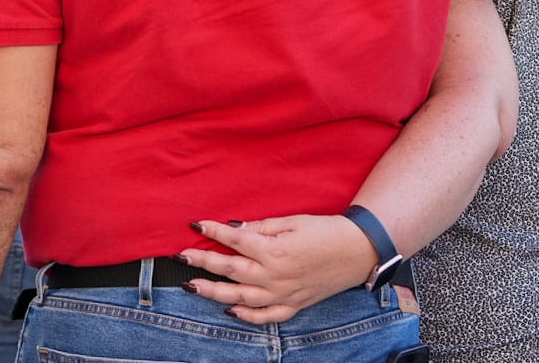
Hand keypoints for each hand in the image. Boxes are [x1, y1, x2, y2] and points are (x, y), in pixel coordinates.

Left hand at [177, 215, 376, 324]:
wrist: (357, 251)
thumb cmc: (325, 231)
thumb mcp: (292, 221)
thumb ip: (261, 228)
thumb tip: (234, 231)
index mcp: (274, 250)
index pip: (234, 241)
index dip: (212, 232)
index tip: (195, 225)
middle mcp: (275, 276)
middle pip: (230, 270)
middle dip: (203, 262)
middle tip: (181, 256)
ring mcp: (283, 294)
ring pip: (240, 297)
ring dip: (213, 292)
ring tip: (192, 286)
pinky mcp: (293, 305)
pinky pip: (265, 317)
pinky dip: (247, 316)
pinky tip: (230, 311)